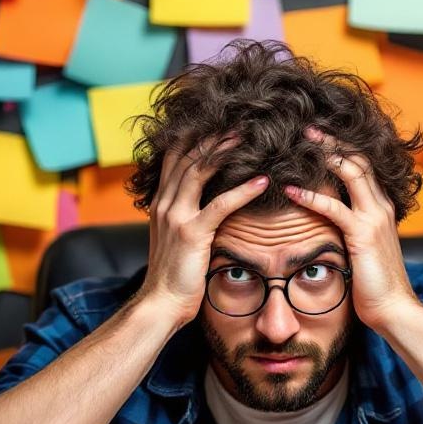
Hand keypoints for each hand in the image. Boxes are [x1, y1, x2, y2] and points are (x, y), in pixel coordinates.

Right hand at [137, 136, 268, 328]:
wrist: (160, 303)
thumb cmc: (173, 274)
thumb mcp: (173, 238)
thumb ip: (184, 216)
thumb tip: (205, 203)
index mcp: (161, 203)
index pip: (173, 157)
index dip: (193, 136)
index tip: (215, 121)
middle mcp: (165, 204)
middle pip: (186, 156)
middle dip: (211, 135)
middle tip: (236, 120)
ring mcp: (175, 217)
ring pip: (198, 171)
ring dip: (224, 151)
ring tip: (247, 137)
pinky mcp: (191, 233)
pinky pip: (219, 205)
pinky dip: (242, 191)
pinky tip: (262, 182)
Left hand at [283, 128, 418, 331]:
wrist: (394, 307)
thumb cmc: (375, 281)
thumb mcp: (365, 247)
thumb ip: (353, 227)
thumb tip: (331, 218)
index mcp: (382, 207)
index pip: (364, 165)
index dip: (343, 148)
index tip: (321, 137)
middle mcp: (381, 206)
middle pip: (360, 159)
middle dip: (334, 141)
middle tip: (309, 129)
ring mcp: (374, 218)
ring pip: (352, 171)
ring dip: (325, 154)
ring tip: (300, 143)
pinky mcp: (362, 234)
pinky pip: (334, 208)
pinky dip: (311, 196)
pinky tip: (290, 191)